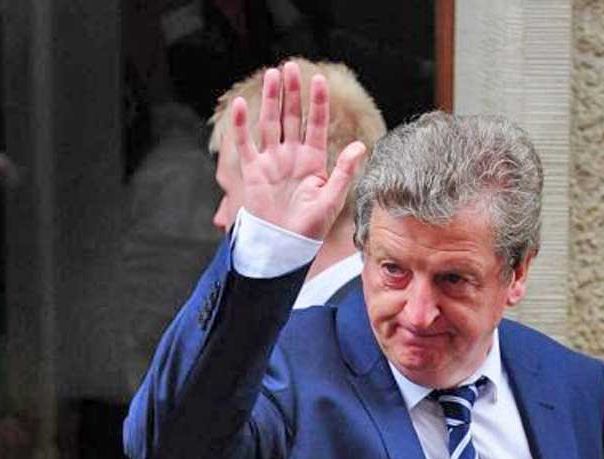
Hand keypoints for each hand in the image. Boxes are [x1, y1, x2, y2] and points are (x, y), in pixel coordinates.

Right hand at [233, 62, 366, 238]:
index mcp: (314, 161)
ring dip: (271, 100)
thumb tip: (361, 146)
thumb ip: (344, 172)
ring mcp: (271, 162)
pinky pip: (245, 144)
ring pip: (270, 124)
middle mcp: (292, 157)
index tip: (320, 80)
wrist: (283, 246)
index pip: (317, 124)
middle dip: (292, 92)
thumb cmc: (309, 228)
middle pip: (292, 118)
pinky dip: (241, 125)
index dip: (318, 103)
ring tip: (272, 75)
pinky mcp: (253, 172)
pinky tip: (241, 105)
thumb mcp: (332, 199)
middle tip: (291, 66)